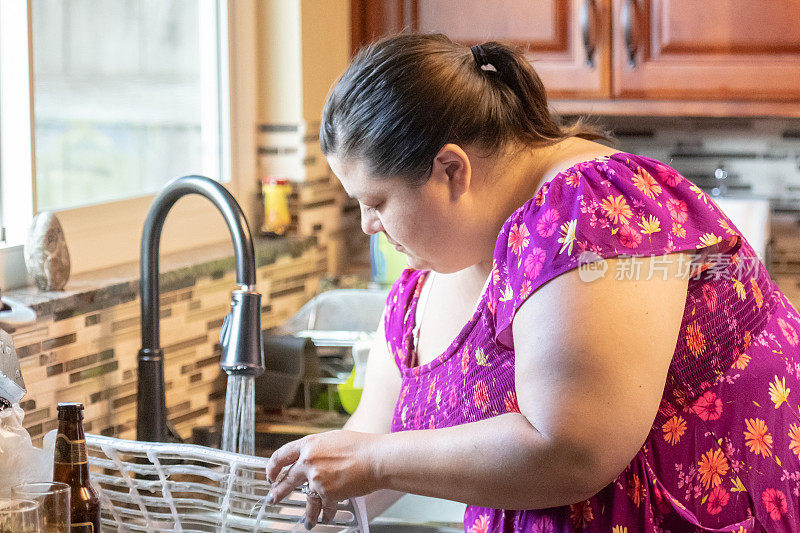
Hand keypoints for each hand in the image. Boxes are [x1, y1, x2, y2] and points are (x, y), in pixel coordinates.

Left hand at [265, 430, 382, 528]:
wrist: (376, 459)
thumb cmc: (362, 447)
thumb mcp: (334, 440)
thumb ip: (319, 449)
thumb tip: (312, 459)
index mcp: (309, 444)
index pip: (282, 454)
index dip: (273, 466)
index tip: (271, 474)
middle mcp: (309, 461)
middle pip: (287, 479)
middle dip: (278, 491)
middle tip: (273, 498)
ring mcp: (317, 478)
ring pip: (306, 499)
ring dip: (307, 513)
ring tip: (307, 521)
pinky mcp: (327, 493)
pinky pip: (324, 507)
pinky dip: (327, 514)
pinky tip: (327, 518)